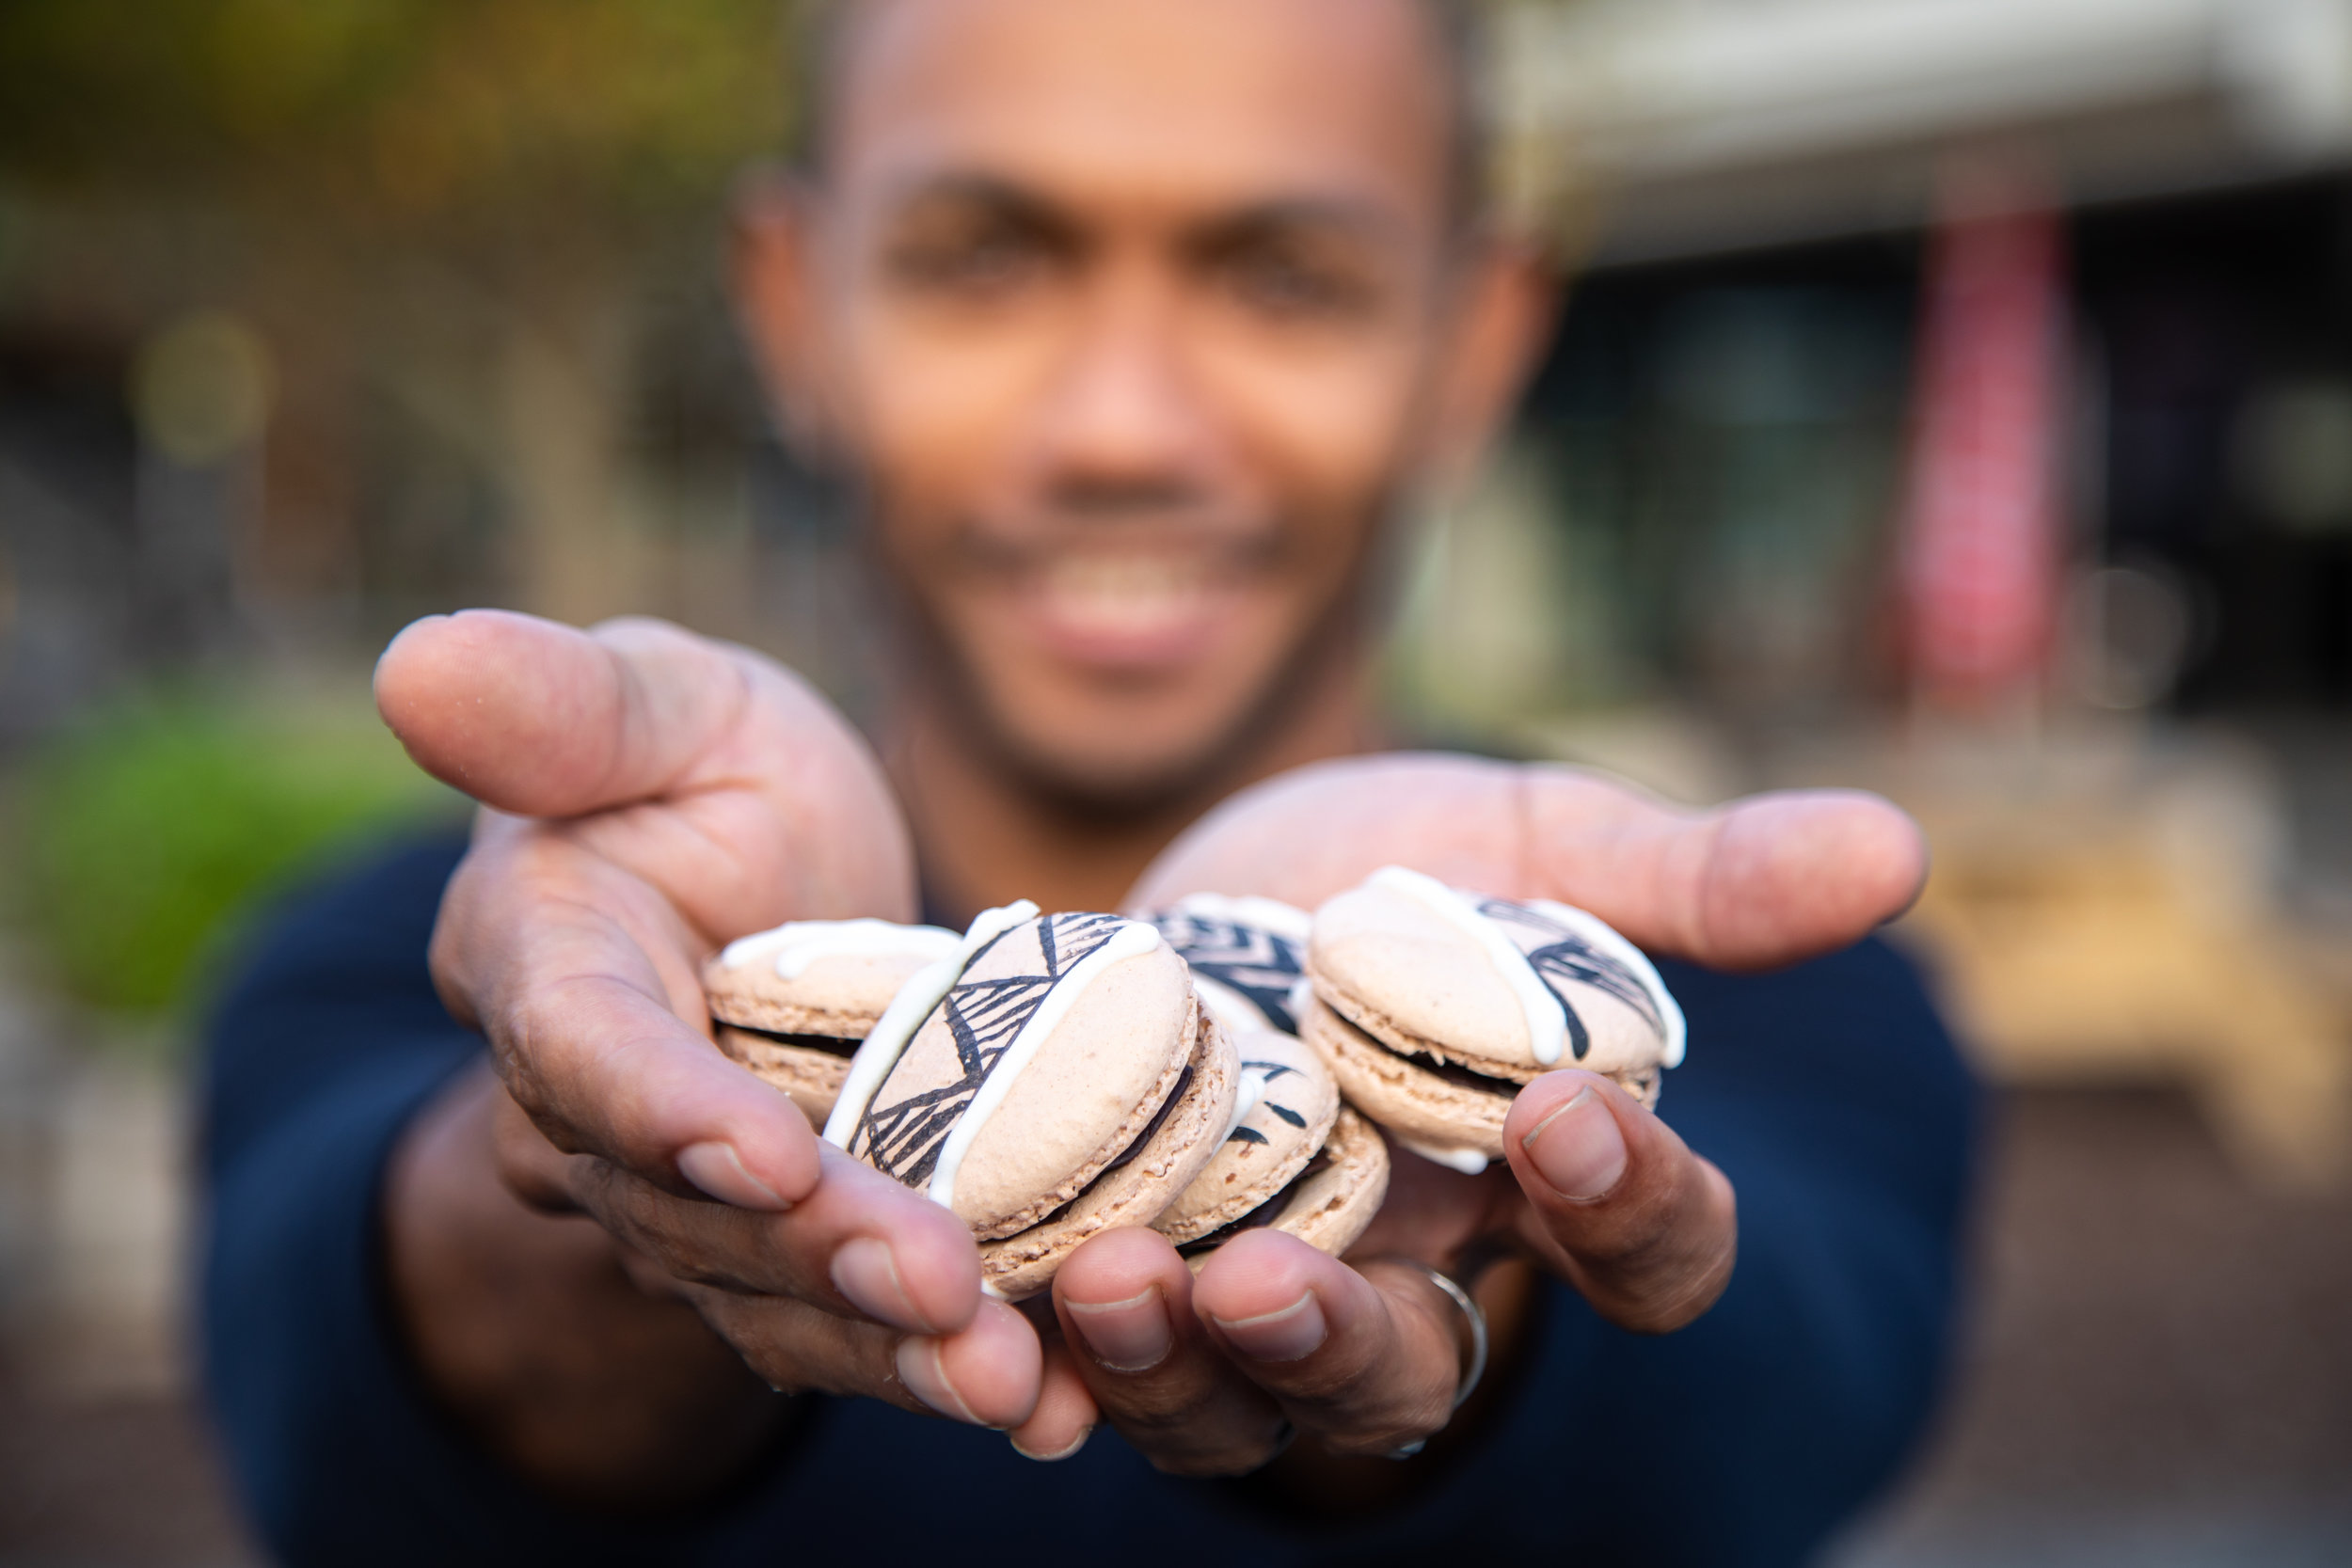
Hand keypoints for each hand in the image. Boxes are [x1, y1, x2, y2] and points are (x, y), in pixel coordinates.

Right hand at [376, 610, 1094, 1475]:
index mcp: (543, 961)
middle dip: (817, 1253)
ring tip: (1015, 1382)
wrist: (759, 875)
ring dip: (885, 1346)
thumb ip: (561, 704)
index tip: (769, 1157)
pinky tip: (1050, 1405)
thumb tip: (416, 660)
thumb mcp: (661, 700)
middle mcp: (583, 1111)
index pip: (581, 1048)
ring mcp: (675, 1199)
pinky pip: (837, 1322)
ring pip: (766, 1293)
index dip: (663, 1108)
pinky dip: (932, 1366)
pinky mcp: (772, 1251)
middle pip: (690, 1204)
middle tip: (948, 1293)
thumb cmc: (697, 766)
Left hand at [1036, 753, 1923, 1474]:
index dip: (1628, 1209)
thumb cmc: (1408, 877)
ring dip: (1177, 1364)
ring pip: (1236, 1400)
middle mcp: (1412, 1277)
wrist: (1211, 893)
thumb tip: (1899, 852)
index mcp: (1544, 1190)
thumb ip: (1695, 879)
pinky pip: (1089, 1367)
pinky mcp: (1113, 1275)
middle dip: (1345, 1343)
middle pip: (1409, 1376)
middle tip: (1271, 1283)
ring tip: (1113, 1282)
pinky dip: (1048, 1364)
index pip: (1643, 1255)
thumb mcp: (1543, 851)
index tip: (1564, 1115)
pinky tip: (994, 1330)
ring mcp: (1255, 1294)